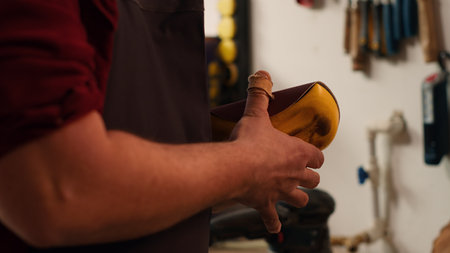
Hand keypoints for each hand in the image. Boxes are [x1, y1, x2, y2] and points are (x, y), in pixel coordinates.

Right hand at [230, 70, 323, 232]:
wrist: (235, 167)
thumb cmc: (249, 142)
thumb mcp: (256, 114)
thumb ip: (260, 94)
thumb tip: (262, 74)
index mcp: (297, 152)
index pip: (317, 156)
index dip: (315, 156)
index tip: (310, 155)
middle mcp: (294, 174)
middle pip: (313, 180)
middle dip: (310, 178)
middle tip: (302, 174)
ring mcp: (282, 191)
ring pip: (300, 199)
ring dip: (298, 198)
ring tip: (293, 196)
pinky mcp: (266, 204)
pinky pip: (273, 217)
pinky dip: (273, 221)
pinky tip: (273, 225)